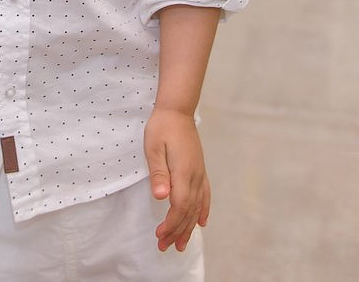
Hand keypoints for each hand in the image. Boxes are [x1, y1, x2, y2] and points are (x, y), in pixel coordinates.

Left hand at [144, 107, 210, 252]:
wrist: (177, 110)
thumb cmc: (162, 127)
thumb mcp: (153, 147)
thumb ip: (158, 172)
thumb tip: (162, 197)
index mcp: (184, 172)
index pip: (180, 206)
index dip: (171, 224)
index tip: (160, 236)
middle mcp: (195, 176)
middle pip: (189, 211)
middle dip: (178, 232)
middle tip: (165, 247)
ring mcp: (200, 173)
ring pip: (197, 206)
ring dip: (189, 227)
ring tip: (182, 244)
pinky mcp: (200, 169)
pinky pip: (205, 195)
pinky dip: (203, 210)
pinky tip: (201, 222)